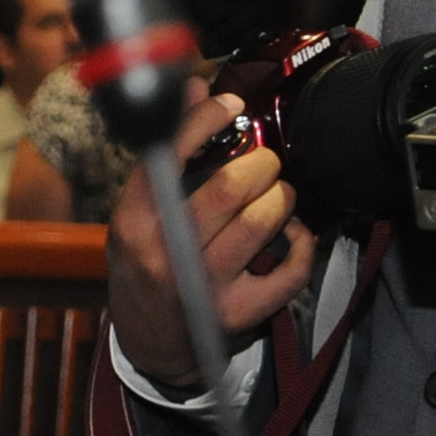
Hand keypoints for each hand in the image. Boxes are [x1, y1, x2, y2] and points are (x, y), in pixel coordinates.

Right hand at [105, 90, 315, 387]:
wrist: (150, 347)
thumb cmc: (146, 269)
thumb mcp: (140, 215)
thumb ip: (166, 155)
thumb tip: (190, 87)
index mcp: (133, 222)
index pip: (168, 155)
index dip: (206, 119)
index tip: (231, 106)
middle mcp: (164, 254)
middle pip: (232, 185)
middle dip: (261, 164)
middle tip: (262, 166)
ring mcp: (201, 287)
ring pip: (264, 219)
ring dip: (281, 198)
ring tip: (275, 198)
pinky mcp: (235, 313)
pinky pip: (289, 268)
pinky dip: (301, 245)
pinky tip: (292, 238)